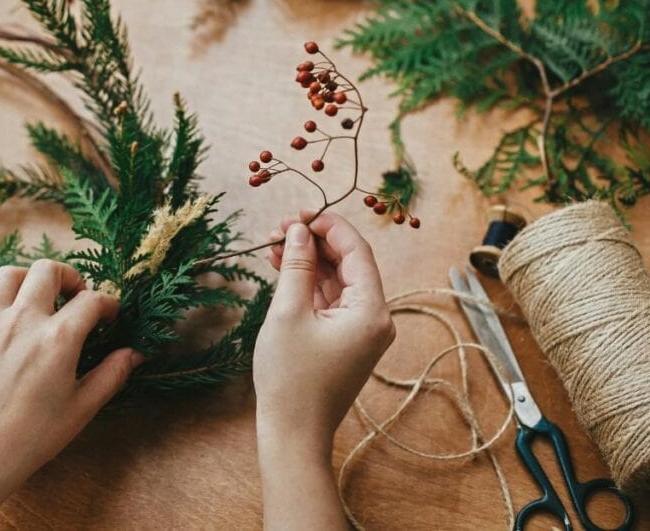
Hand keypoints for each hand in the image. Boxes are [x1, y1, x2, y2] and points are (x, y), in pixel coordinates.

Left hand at [0, 260, 141, 530]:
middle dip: (70, 277)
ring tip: (41, 298)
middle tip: (76, 298)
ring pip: (9, 273)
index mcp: (57, 340)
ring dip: (29, 278)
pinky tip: (6, 309)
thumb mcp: (81, 409)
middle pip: (48, 270)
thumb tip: (134, 354)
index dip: (108, 305)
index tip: (111, 316)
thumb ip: (111, 375)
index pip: (92, 301)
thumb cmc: (31, 438)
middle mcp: (23, 322)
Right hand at [254, 211, 393, 530]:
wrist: (293, 435)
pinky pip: (331, 300)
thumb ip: (296, 266)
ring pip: (338, 280)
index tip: (298, 213)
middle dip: (315, 242)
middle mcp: (375, 318)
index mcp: (372, 310)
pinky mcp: (345, 340)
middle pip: (349, 263)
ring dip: (309, 261)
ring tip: (274, 244)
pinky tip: (282, 267)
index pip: (357, 250)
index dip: (328, 225)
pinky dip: (309, 283)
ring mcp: (361, 330)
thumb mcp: (288, 313)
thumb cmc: (291, 378)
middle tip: (280, 227)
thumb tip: (298, 230)